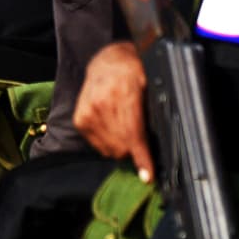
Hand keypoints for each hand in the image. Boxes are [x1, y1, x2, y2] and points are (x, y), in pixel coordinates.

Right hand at [74, 41, 153, 181]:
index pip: (133, 134)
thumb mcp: (149, 87)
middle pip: (122, 147)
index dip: (142, 158)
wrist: (106, 62)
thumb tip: (158, 145)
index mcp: (123, 94)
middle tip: (139, 137)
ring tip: (125, 130)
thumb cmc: (131, 74)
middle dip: (134, 151)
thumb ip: (151, 114)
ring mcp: (88, 113)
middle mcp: (102, 105)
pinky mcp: (79, 120)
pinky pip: (98, 146)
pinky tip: (113, 128)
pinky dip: (108, 143)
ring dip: (121, 148)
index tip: (147, 176)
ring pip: (109, 150)